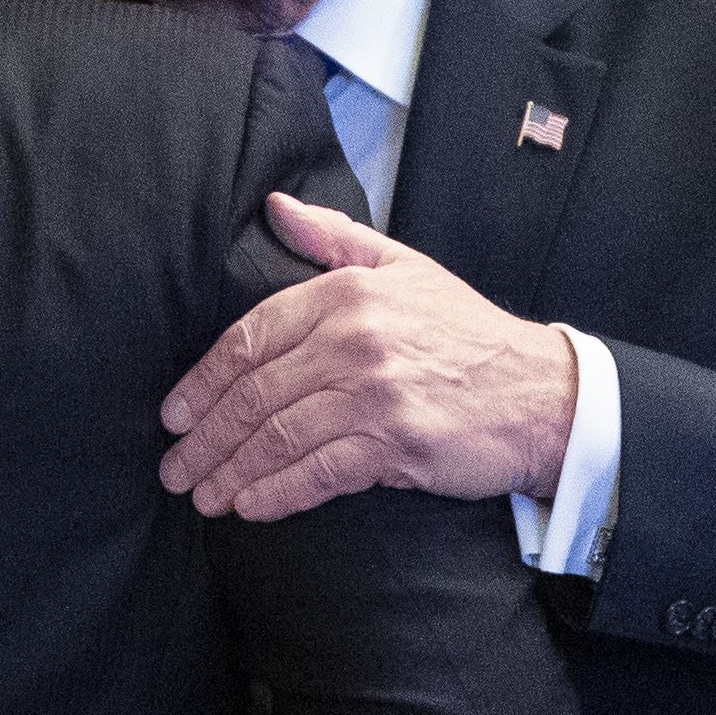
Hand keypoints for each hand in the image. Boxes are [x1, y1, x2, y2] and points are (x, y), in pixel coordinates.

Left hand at [160, 195, 576, 521]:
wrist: (540, 394)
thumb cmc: (468, 334)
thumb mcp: (405, 267)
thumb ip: (334, 238)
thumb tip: (275, 206)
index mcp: (346, 294)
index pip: (250, 338)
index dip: (203, 381)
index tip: (174, 414)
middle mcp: (354, 342)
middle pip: (254, 395)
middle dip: (205, 438)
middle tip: (175, 468)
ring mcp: (374, 396)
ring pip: (277, 437)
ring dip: (230, 473)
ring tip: (202, 496)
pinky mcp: (395, 445)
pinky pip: (317, 473)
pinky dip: (276, 494)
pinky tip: (249, 507)